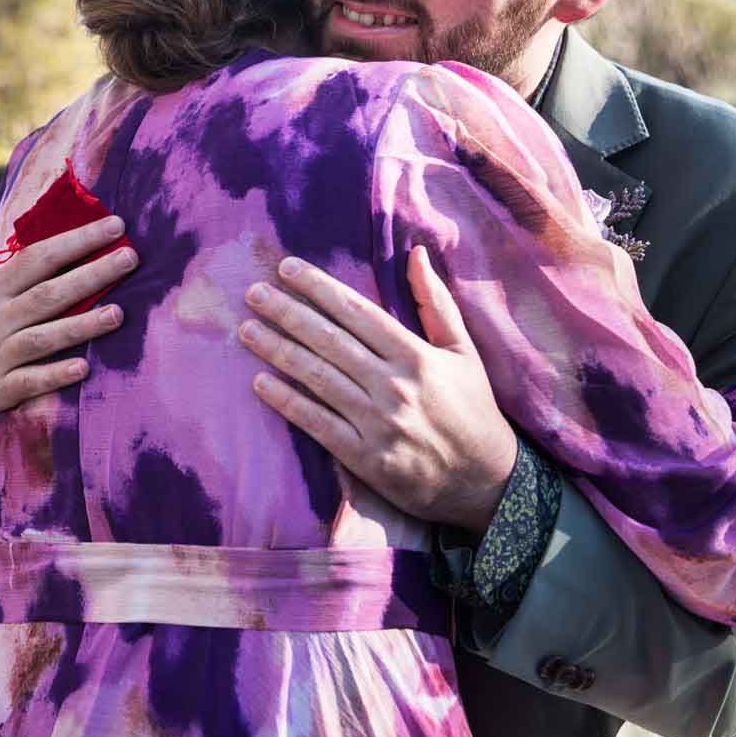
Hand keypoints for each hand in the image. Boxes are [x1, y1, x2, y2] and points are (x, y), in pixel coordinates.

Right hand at [0, 217, 133, 415]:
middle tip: (131, 258)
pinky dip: (56, 374)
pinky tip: (84, 367)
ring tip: (119, 314)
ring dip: (83, 325)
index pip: (39, 257)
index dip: (78, 240)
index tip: (115, 226)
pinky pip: (30, 381)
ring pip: (45, 337)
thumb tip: (55, 249)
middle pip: (49, 293)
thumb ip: (10, 274)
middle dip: (92, 274)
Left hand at [241, 247, 517, 533]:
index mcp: (417, 356)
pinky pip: (318, 424)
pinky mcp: (365, 459)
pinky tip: (261, 383)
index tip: (287, 268)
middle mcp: (395, 386)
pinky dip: (287, 402)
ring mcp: (378, 424)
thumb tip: (416, 252)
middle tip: (254, 292)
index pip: (357, 311)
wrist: (488, 484)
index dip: (319, 287)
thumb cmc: (474, 410)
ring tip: (247, 329)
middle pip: (329, 340)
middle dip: (287, 312)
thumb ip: (436, 302)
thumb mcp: (464, 352)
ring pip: (318, 378)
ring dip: (277, 351)